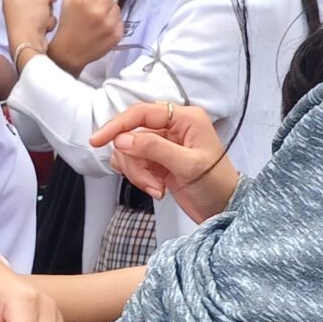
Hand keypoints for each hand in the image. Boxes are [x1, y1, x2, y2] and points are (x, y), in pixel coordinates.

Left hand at [2, 0, 56, 62]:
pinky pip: (44, 16)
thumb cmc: (30, 18)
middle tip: (42, 9)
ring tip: (42, 20)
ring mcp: (23, 13)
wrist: (29, 44)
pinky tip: (43, 27)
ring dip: (47, 12)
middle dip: (45, 1)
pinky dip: (46, 21)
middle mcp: (16, 1)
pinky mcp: (31, 24)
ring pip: (45, 4)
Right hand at [50, 0, 124, 73]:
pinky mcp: (117, 34)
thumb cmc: (68, 24)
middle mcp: (99, 10)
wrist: (70, 52)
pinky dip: (113, 24)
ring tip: (99, 21)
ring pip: (117, 8)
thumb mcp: (67, 0)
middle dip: (102, 1)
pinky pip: (120, 21)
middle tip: (94, 11)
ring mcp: (110, 23)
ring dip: (109, 12)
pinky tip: (103, 29)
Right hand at [97, 101, 238, 223]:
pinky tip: (157, 189)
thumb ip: (154, 148)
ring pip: (130, 151)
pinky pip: (134, 164)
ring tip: (156, 188)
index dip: (118, 125)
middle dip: (133, 161)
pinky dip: (139, 178)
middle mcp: (173, 127)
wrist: (224, 209)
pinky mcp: (158, 161)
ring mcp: (164, 144)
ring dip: (137, 173)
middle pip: (132, 134)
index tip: (98, 140)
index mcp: (185, 118)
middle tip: (148, 182)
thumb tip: (122, 139)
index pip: (142, 112)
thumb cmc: (216, 184)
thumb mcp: (187, 164)